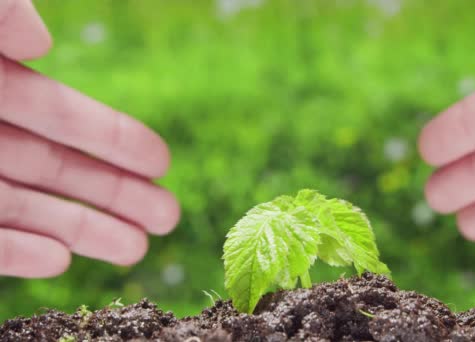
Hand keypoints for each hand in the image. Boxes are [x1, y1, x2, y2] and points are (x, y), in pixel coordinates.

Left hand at [0, 1, 179, 277]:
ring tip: (136, 250)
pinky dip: (15, 254)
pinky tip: (59, 262)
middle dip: (117, 195)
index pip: (61, 117)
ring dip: (81, 231)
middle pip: (56, 170)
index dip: (116, 140)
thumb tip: (44, 42)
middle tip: (169, 217)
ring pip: (23, 210)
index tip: (162, 162)